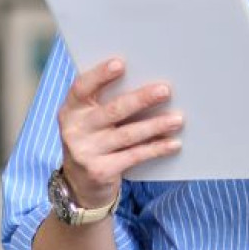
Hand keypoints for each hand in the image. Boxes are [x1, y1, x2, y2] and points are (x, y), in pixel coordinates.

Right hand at [57, 58, 182, 209]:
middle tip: (165, 90)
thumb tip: (147, 84)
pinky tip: (173, 143)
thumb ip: (105, 102)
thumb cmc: (93, 140)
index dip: (100, 75)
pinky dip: (156, 148)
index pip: (82, 88)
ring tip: (177, 119)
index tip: (120, 63)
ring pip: (127, 134)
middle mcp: (75, 130)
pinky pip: (134, 156)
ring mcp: (86, 152)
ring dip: (155, 125)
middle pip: (112, 110)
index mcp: (71, 110)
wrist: (81, 185)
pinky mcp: (100, 171)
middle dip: (141, 99)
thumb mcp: (90, 120)